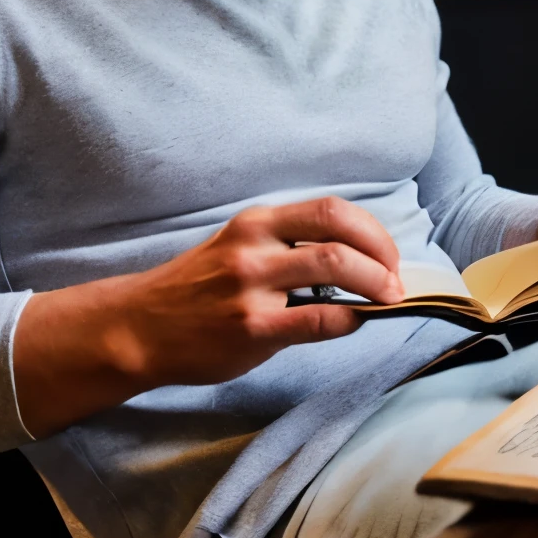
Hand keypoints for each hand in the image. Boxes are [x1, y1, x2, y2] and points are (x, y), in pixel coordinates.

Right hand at [13, 196, 403, 437]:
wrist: (140, 327)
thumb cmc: (198, 288)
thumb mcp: (239, 246)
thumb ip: (287, 245)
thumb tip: (354, 257)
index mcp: (258, 221)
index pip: (331, 209)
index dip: (371, 230)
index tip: (388, 253)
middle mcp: (256, 245)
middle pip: (339, 234)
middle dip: (382, 257)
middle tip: (396, 281)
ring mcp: (252, 286)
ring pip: (334, 270)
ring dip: (374, 285)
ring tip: (388, 300)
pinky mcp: (251, 328)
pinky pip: (317, 319)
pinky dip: (348, 320)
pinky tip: (355, 323)